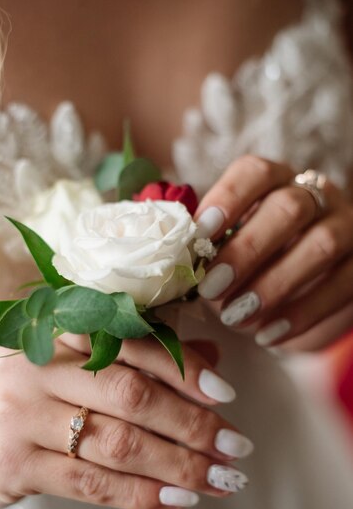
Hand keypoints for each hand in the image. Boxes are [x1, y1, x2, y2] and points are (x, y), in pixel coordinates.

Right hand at [0, 336, 251, 508]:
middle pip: (130, 396)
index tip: (226, 394)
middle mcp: (38, 365)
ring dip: (178, 465)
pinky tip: (180, 500)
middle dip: (192, 424)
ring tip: (220, 479)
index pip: (132, 344)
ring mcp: (21, 414)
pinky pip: (91, 483)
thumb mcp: (82, 364)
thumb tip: (214, 361)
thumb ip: (144, 357)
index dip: (183, 369)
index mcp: (58, 328)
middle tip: (235, 446)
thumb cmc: (38, 392)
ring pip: (117, 443)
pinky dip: (142, 494)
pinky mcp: (13, 463)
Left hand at [195, 155, 352, 348]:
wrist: (302, 290)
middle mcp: (317, 195)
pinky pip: (342, 286)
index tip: (199, 235)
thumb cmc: (252, 263)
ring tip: (237, 318)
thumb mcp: (228, 247)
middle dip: (247, 250)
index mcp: (276, 181)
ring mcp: (346, 227)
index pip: (255, 173)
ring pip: (321, 245)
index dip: (227, 200)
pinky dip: (302, 314)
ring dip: (274, 285)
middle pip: (289, 207)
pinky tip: (268, 335)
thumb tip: (173, 261)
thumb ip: (207, 247)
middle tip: (212, 289)